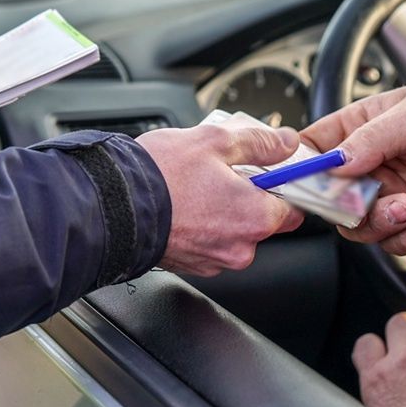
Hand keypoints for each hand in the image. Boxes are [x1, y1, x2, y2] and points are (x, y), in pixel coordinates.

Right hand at [136, 123, 304, 276]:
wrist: (111, 205)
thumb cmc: (161, 176)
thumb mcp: (216, 141)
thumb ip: (260, 143)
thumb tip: (286, 143)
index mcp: (256, 217)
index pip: (294, 207)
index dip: (282, 185)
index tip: (269, 170)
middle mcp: (240, 247)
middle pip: (261, 219)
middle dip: (247, 195)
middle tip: (222, 170)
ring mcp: (213, 260)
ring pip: (232, 230)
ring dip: (222, 209)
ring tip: (195, 184)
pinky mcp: (190, 265)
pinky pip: (208, 241)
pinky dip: (201, 224)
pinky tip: (182, 202)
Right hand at [301, 84, 405, 253]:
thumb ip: (374, 136)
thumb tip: (335, 160)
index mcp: (368, 126)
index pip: (316, 145)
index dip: (302, 164)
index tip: (303, 179)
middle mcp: (375, 164)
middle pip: (328, 194)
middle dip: (342, 203)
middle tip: (363, 200)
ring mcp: (394, 196)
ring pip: (357, 225)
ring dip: (381, 222)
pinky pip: (393, 244)